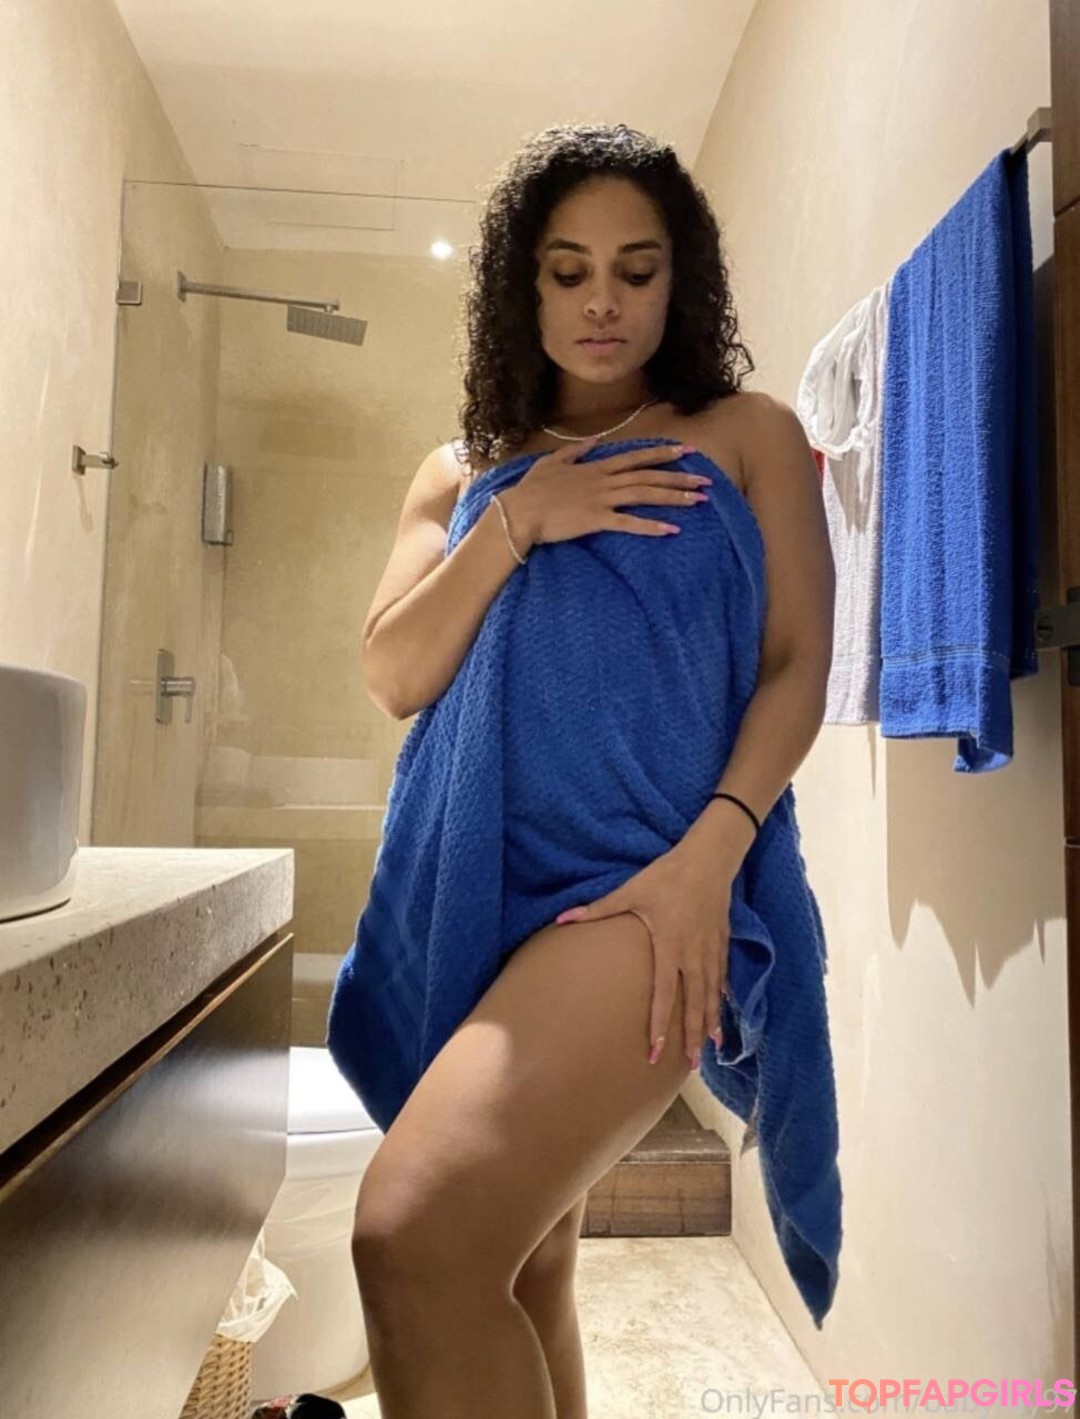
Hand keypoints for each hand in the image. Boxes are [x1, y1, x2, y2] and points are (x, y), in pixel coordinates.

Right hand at [499, 438, 712, 548]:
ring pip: (644, 495)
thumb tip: (595, 442)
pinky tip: (671, 529)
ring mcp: (601, 499)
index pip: (636, 457)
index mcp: (596, 466)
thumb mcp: (552, 462)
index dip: (662, 455)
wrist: (518, 511)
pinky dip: (651, 526)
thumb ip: (576, 451)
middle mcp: (604, 480)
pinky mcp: (596, 520)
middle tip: (706, 481)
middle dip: (679, 477)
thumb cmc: (531, 490)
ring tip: (697, 501)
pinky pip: (629, 523)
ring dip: (673, 497)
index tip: (686, 451)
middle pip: (648, 476)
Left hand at [553, 844, 734, 1067]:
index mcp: (670, 946)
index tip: (654, 1051)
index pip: (664, 995)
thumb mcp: (630, 892)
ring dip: (711, 1023)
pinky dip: (722, 998)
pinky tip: (723, 1013)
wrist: (708, 859)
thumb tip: (562, 919)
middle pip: (694, 1004)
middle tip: (690, 1066)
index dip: (658, 1025)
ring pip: (713, 995)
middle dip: (692, 1037)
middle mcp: (694, 955)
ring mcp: (711, 950)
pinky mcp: (722, 941)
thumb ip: (597, 910)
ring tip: (711, 1049)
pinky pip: (723, 977)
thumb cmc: (666, 876)